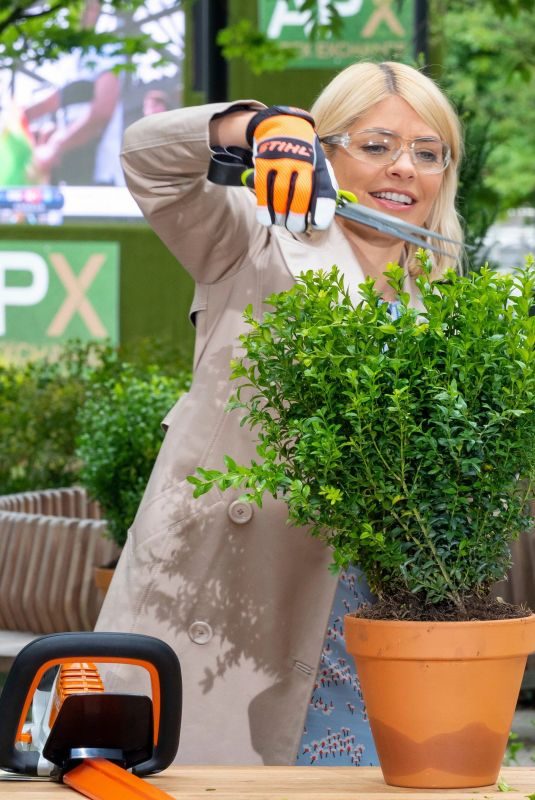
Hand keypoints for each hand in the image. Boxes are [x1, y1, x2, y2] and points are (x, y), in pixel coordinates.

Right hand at [247, 106, 336, 232]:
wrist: (282, 124)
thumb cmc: (303, 154)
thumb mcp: (318, 164)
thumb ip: (322, 187)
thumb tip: (322, 217)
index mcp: (319, 165)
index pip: (324, 188)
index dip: (322, 209)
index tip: (318, 224)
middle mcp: (302, 161)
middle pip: (301, 194)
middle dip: (297, 216)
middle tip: (295, 226)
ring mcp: (282, 160)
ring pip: (281, 194)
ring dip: (280, 214)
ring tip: (281, 222)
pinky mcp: (264, 161)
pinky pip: (263, 189)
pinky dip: (264, 208)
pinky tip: (267, 218)